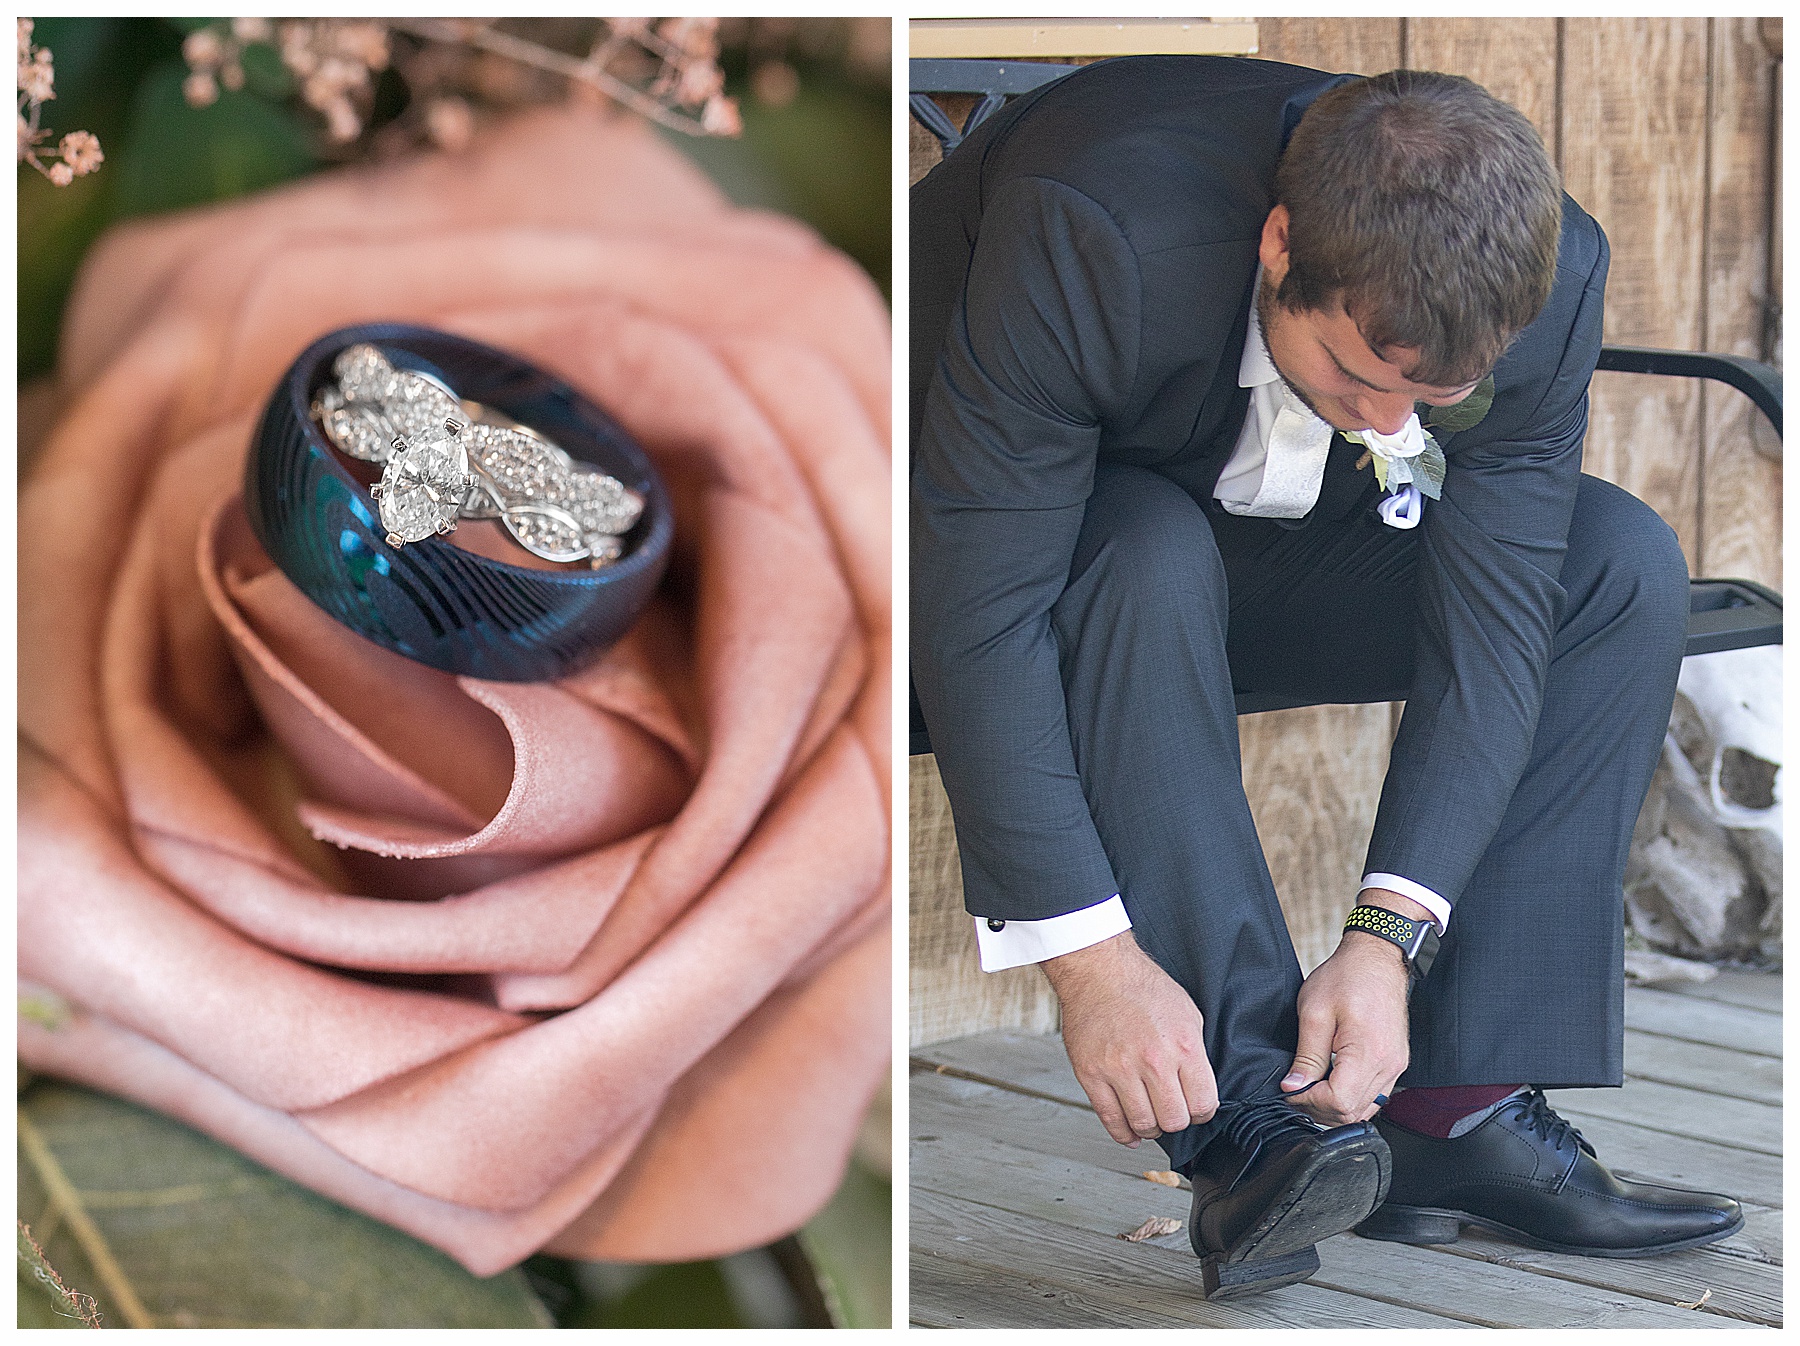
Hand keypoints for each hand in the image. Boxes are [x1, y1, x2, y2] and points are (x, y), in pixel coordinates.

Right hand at [1042, 932, 1218, 1146]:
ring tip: (1150, 1116)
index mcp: (1183, 1046)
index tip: (1194, 1107)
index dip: (1201, 1112)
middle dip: (1175, 1120)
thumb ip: (1195, 1054)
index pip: (1203, 1104)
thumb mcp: (1187, 1014)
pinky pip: (1110, 1119)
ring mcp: (1119, 1069)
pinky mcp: (1091, 1074)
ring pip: (1143, 1124)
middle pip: (1174, 1120)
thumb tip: (1199, 1088)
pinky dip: (1123, 1134)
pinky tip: (1130, 1133)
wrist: (1099, 971)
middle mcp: (1153, 1061)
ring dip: (1150, 1127)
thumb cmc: (1143, 988)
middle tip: (1170, 1110)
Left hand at [1280, 911, 1413, 1125]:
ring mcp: (1395, 1067)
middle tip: (1296, 1090)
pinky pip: (1374, 1097)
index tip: (1291, 1089)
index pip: (1340, 1102)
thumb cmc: (1347, 977)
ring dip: (1335, 1107)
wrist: (1376, 959)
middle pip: (1352, 1113)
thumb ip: (1306, 1055)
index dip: (1309, 1101)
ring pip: (1365, 1110)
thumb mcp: (1314, 1012)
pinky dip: (1351, 1098)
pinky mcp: (1395, 1064)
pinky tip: (1331, 1082)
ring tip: (1311, 1087)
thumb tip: (1294, 1087)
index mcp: (1368, 1052)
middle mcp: (1388, 1065)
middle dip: (1318, 1108)